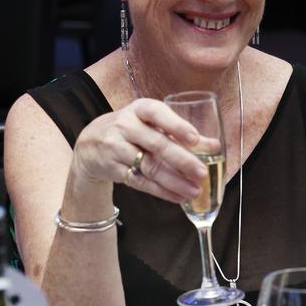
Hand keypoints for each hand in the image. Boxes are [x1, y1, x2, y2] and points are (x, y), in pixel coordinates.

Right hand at [70, 99, 207, 203]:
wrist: (92, 143)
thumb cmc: (133, 129)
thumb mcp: (152, 123)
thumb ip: (182, 132)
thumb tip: (214, 145)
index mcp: (139, 109)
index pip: (157, 113)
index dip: (176, 125)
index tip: (194, 139)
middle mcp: (125, 126)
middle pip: (156, 144)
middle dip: (182, 160)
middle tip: (202, 173)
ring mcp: (116, 148)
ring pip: (149, 167)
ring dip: (174, 181)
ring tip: (195, 190)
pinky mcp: (112, 169)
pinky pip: (140, 182)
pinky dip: (162, 191)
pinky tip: (179, 197)